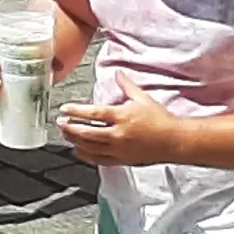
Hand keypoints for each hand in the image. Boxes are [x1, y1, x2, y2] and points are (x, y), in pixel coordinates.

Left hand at [57, 87, 185, 167]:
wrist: (174, 141)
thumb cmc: (160, 120)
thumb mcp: (142, 98)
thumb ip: (127, 86)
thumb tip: (117, 73)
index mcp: (122, 117)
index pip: (93, 114)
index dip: (76, 111)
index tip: (65, 109)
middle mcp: (118, 134)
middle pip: (87, 133)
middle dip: (70, 128)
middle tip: (60, 123)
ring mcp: (119, 149)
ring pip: (90, 147)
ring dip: (75, 141)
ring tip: (66, 135)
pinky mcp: (122, 160)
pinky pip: (99, 160)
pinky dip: (86, 155)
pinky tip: (78, 151)